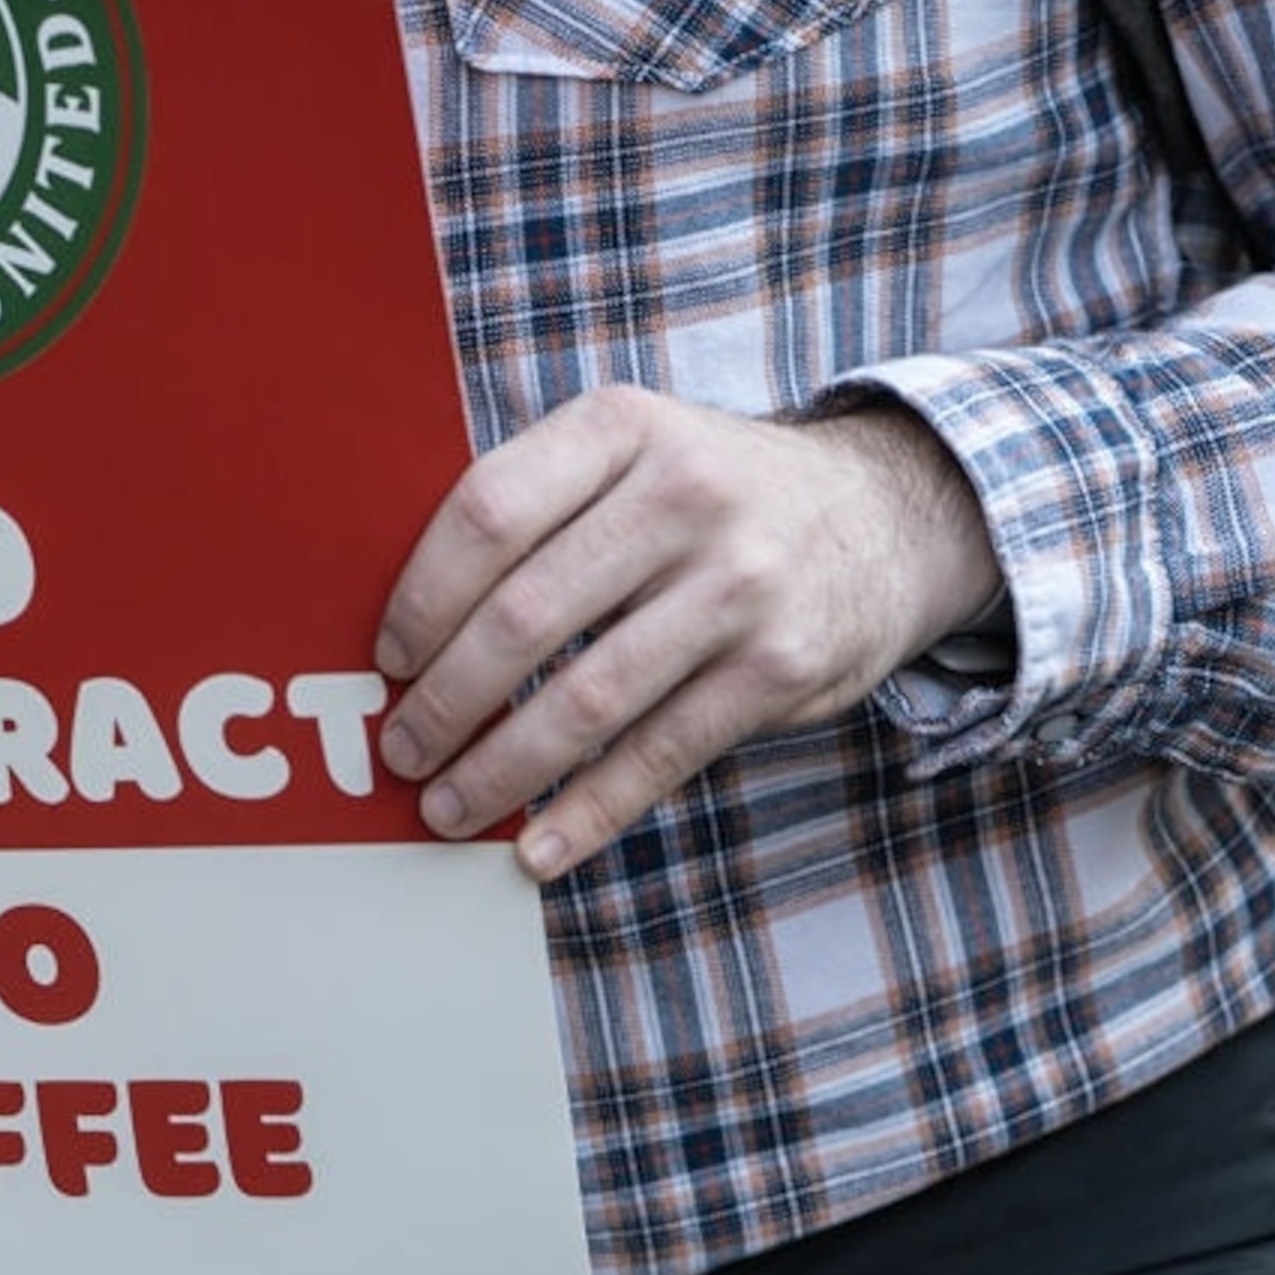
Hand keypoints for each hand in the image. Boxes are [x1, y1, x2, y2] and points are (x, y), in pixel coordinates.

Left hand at [373, 387, 1001, 879]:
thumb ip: (543, 503)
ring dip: (500, 768)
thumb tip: (410, 622)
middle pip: (525, 616)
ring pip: (586, 700)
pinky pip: (658, 756)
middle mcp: (684, 495)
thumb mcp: (637, 450)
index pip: (489, 512)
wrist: (886, 516)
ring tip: (447, 805)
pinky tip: (536, 847)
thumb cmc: (715, 494)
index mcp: (623, 427)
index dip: (422, 597)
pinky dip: (587, 813)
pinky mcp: (777, 668)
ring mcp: (738, 585)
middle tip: (401, 749)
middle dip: (445, 701)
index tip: (388, 659)